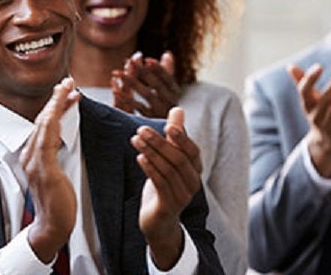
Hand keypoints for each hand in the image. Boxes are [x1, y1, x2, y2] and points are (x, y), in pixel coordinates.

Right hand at [20, 77, 79, 263]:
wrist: (52, 226)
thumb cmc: (57, 202)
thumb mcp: (56, 173)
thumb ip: (55, 155)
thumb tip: (60, 138)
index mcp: (33, 156)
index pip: (43, 124)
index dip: (54, 106)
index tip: (67, 92)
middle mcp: (29, 156)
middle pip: (42, 120)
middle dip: (55, 99)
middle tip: (68, 81)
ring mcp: (35, 163)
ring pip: (44, 125)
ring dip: (56, 104)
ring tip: (68, 88)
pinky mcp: (44, 170)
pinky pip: (48, 140)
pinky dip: (55, 122)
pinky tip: (62, 110)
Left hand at [112, 51, 179, 117]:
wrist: (165, 134)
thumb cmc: (165, 108)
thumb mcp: (168, 91)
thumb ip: (167, 72)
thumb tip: (167, 53)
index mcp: (174, 92)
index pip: (167, 78)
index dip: (158, 68)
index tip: (147, 59)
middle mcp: (170, 102)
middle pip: (156, 84)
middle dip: (142, 71)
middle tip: (129, 60)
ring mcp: (160, 111)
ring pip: (146, 94)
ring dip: (131, 81)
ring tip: (116, 72)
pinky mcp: (149, 121)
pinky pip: (136, 107)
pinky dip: (126, 98)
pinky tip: (115, 90)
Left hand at [132, 107, 201, 269]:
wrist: (160, 221)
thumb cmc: (166, 185)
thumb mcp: (170, 159)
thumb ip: (174, 135)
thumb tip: (178, 109)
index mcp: (195, 170)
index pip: (193, 151)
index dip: (182, 138)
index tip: (167, 125)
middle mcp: (192, 183)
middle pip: (178, 159)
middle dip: (159, 142)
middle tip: (141, 130)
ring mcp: (182, 196)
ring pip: (167, 170)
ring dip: (150, 153)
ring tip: (135, 140)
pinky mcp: (168, 206)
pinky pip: (160, 184)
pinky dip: (150, 169)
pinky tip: (139, 158)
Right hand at [289, 63, 330, 177]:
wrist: (324, 145)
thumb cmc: (318, 116)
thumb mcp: (308, 101)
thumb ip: (301, 82)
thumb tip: (289, 65)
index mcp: (307, 105)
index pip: (304, 90)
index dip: (310, 79)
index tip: (319, 66)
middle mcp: (314, 115)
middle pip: (323, 99)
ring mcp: (326, 126)